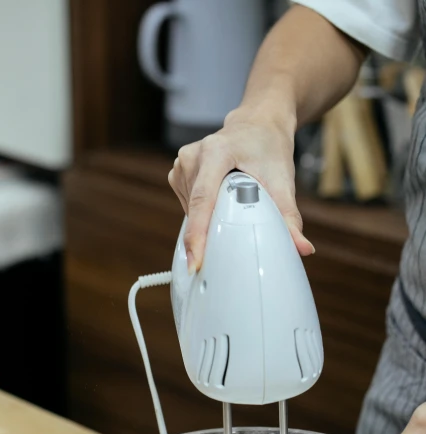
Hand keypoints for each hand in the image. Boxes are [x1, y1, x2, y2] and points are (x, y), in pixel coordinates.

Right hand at [167, 108, 314, 273]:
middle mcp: (193, 156)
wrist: (258, 123)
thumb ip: (290, 216)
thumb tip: (304, 249)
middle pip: (196, 210)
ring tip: (230, 205)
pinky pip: (188, 205)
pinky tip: (220, 200)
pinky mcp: (178, 172)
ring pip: (191, 211)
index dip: (198, 235)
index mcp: (215, 152)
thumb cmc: (269, 148)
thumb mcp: (283, 180)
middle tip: (228, 245)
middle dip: (209, 234)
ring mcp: (182, 164)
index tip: (196, 262)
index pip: (203, 201)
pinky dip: (204, 212)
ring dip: (209, 220)